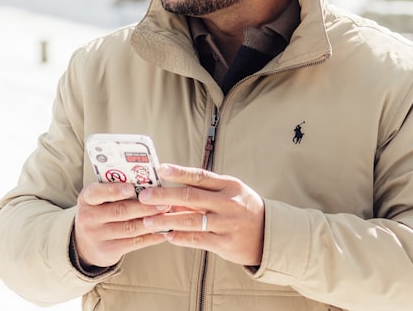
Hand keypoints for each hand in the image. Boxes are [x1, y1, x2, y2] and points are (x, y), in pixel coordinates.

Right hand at [73, 181, 169, 268]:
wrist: (85, 242)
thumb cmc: (100, 211)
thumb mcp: (99, 198)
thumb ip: (116, 190)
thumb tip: (147, 185)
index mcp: (87, 198)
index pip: (97, 192)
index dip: (114, 190)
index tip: (132, 188)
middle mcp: (88, 218)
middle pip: (120, 210)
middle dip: (144, 207)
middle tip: (163, 202)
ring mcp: (97, 236)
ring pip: (129, 228)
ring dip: (151, 222)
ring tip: (166, 216)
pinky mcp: (108, 251)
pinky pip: (133, 243)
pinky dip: (150, 237)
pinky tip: (162, 232)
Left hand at [138, 164, 264, 266]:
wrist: (269, 234)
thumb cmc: (242, 208)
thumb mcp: (230, 192)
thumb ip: (205, 190)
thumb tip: (172, 189)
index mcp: (229, 185)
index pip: (200, 176)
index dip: (179, 172)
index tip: (160, 169)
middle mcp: (227, 203)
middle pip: (191, 197)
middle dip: (164, 196)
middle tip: (144, 196)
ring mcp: (226, 224)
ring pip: (191, 220)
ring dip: (167, 220)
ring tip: (148, 220)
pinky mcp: (224, 243)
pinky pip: (197, 239)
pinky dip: (180, 237)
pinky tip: (166, 235)